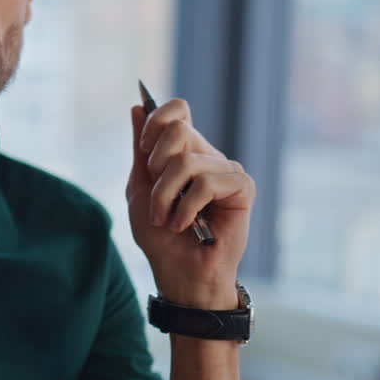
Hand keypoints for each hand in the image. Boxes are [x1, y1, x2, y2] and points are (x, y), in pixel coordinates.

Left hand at [126, 100, 254, 309]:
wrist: (179, 273)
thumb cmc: (159, 236)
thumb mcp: (139, 187)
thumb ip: (141, 149)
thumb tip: (137, 106)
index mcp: (183, 151)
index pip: (178, 109)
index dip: (157, 119)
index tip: (145, 148)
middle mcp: (207, 155)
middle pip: (178, 128)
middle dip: (156, 166)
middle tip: (158, 196)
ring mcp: (226, 170)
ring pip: (187, 161)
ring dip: (165, 196)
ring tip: (167, 219)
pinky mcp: (242, 188)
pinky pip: (207, 182)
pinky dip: (187, 207)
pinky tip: (185, 225)